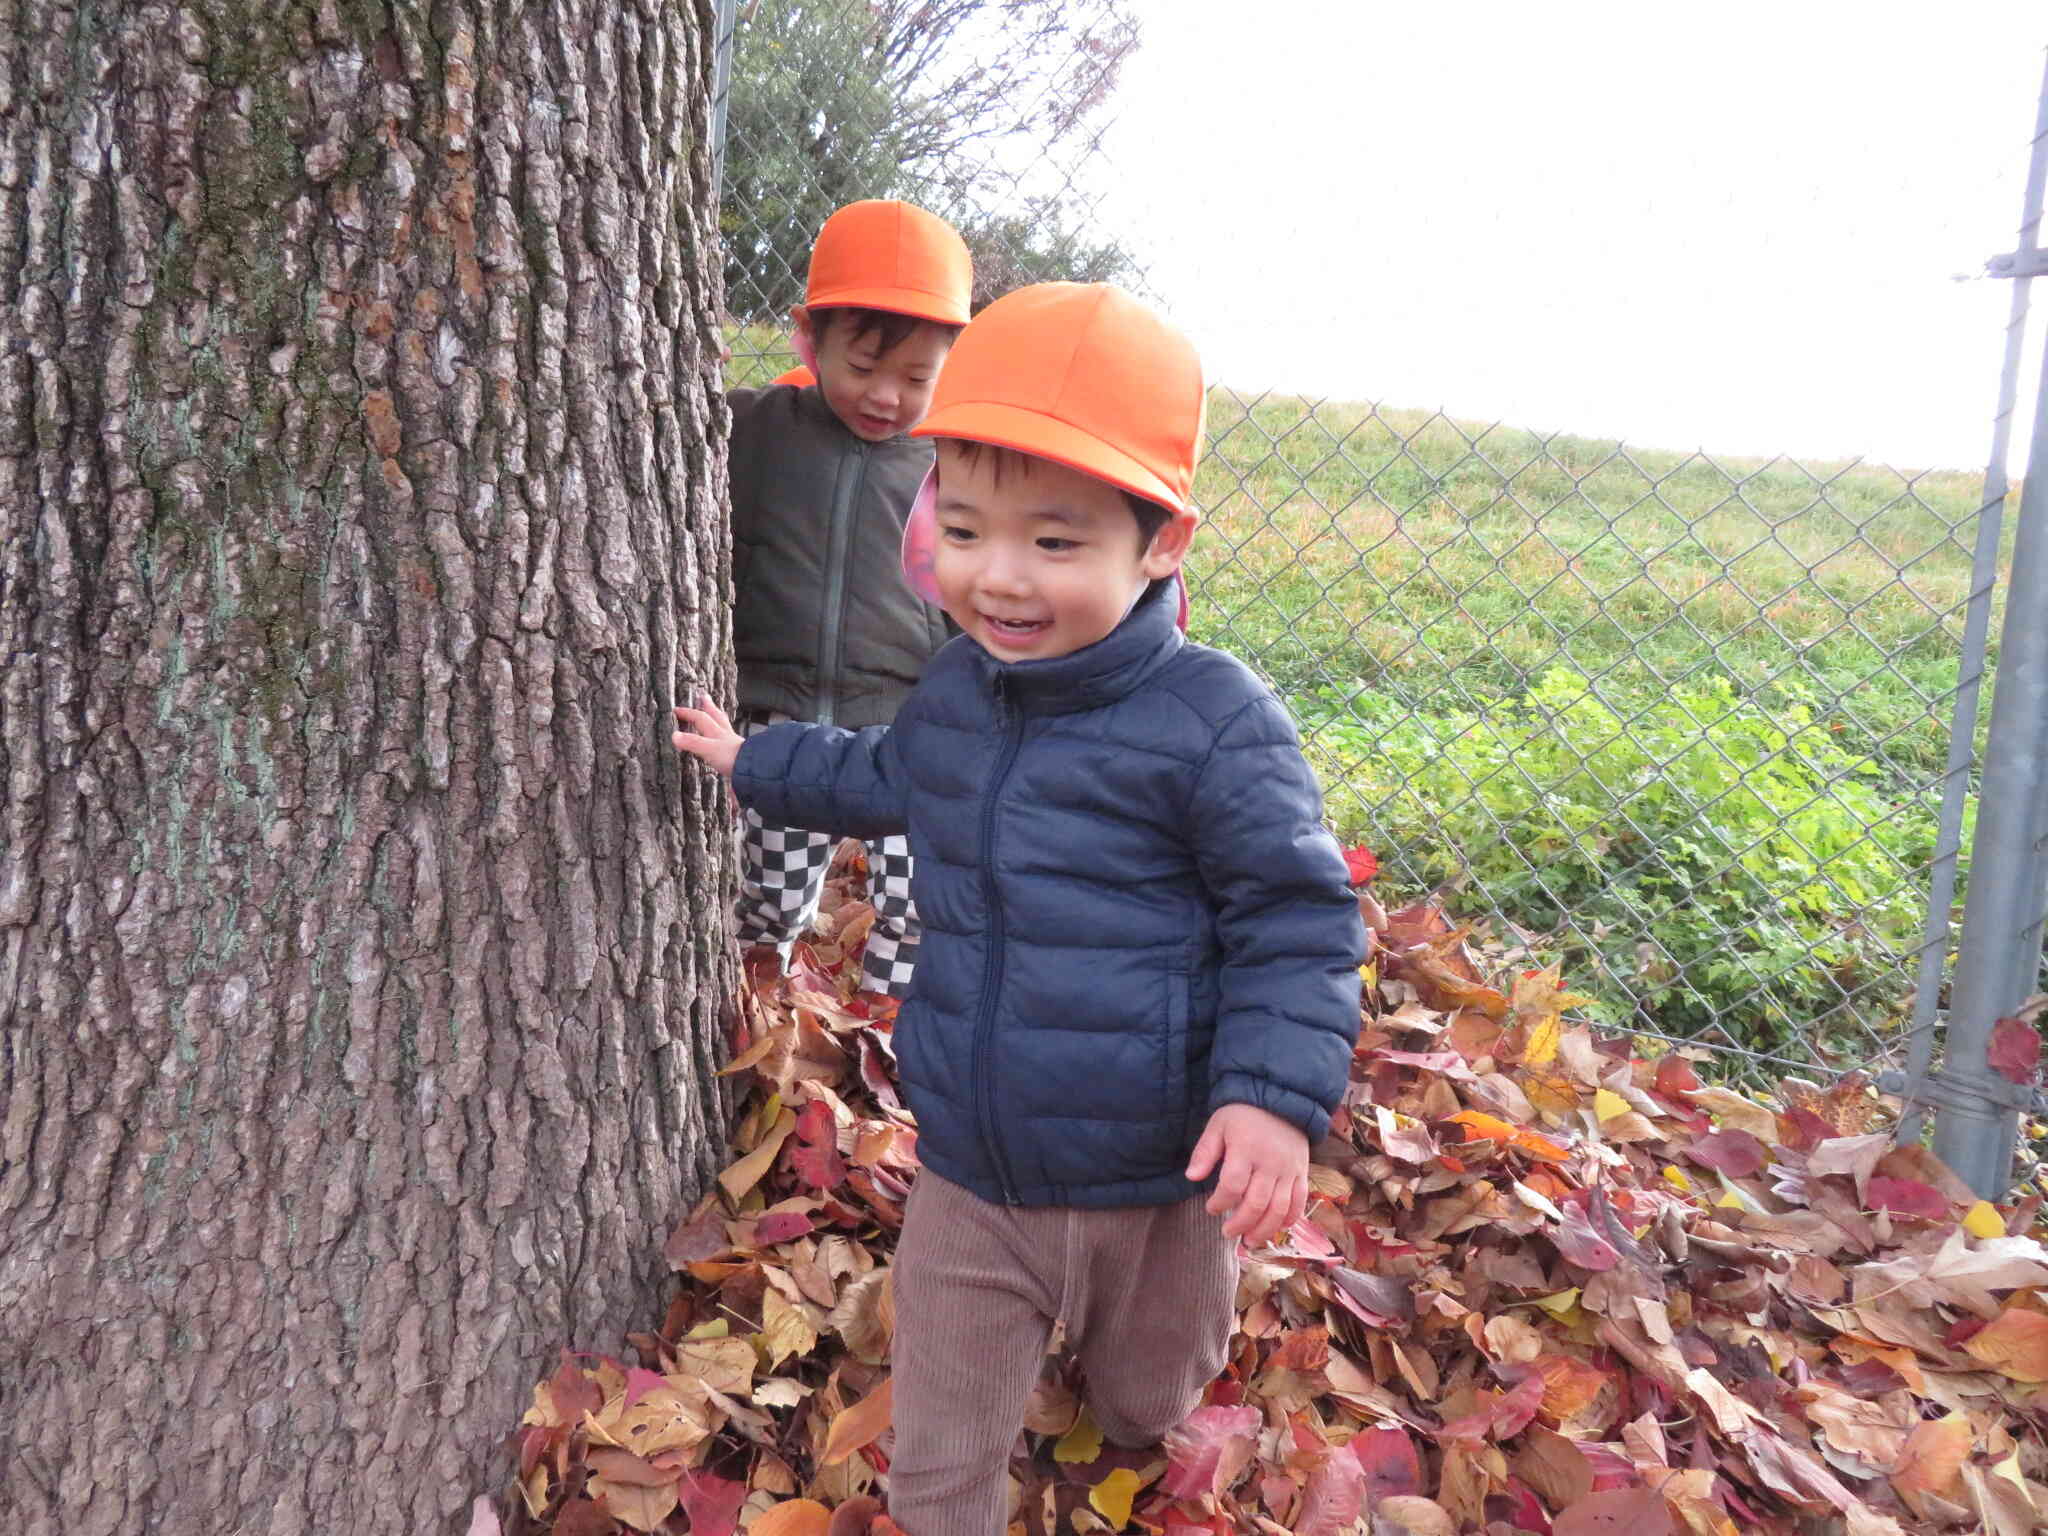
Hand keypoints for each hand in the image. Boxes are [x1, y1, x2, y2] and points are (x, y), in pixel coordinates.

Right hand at [672, 693, 742, 777]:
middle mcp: (725, 735)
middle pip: (715, 717)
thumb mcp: (708, 748)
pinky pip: (730, 741)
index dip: (687, 713)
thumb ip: (692, 742)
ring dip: (718, 720)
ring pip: (724, 727)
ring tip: (716, 715)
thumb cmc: (733, 758)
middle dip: (708, 707)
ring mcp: (732, 744)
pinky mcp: (737, 755)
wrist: (754, 769)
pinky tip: (725, 741)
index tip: (676, 710)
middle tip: (704, 698)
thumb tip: (675, 735)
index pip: (699, 718)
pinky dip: (726, 738)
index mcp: (716, 732)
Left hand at [1186, 1103, 1308, 1245]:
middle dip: (1240, 1224)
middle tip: (1227, 1233)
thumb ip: (1205, 1152)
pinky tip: (1275, 1229)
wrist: (1282, 1099)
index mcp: (1246, 1149)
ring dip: (1264, 1230)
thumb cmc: (1244, 1113)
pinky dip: (1289, 1220)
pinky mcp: (1302, 1173)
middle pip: (1256, 1203)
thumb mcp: (1218, 1125)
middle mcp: (1270, 1163)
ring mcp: (1289, 1170)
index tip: (1211, 1208)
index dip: (1220, 1202)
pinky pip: (1299, 1202)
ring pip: (1279, 1209)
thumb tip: (1191, 1177)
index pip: (1232, 1185)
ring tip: (1249, 1240)